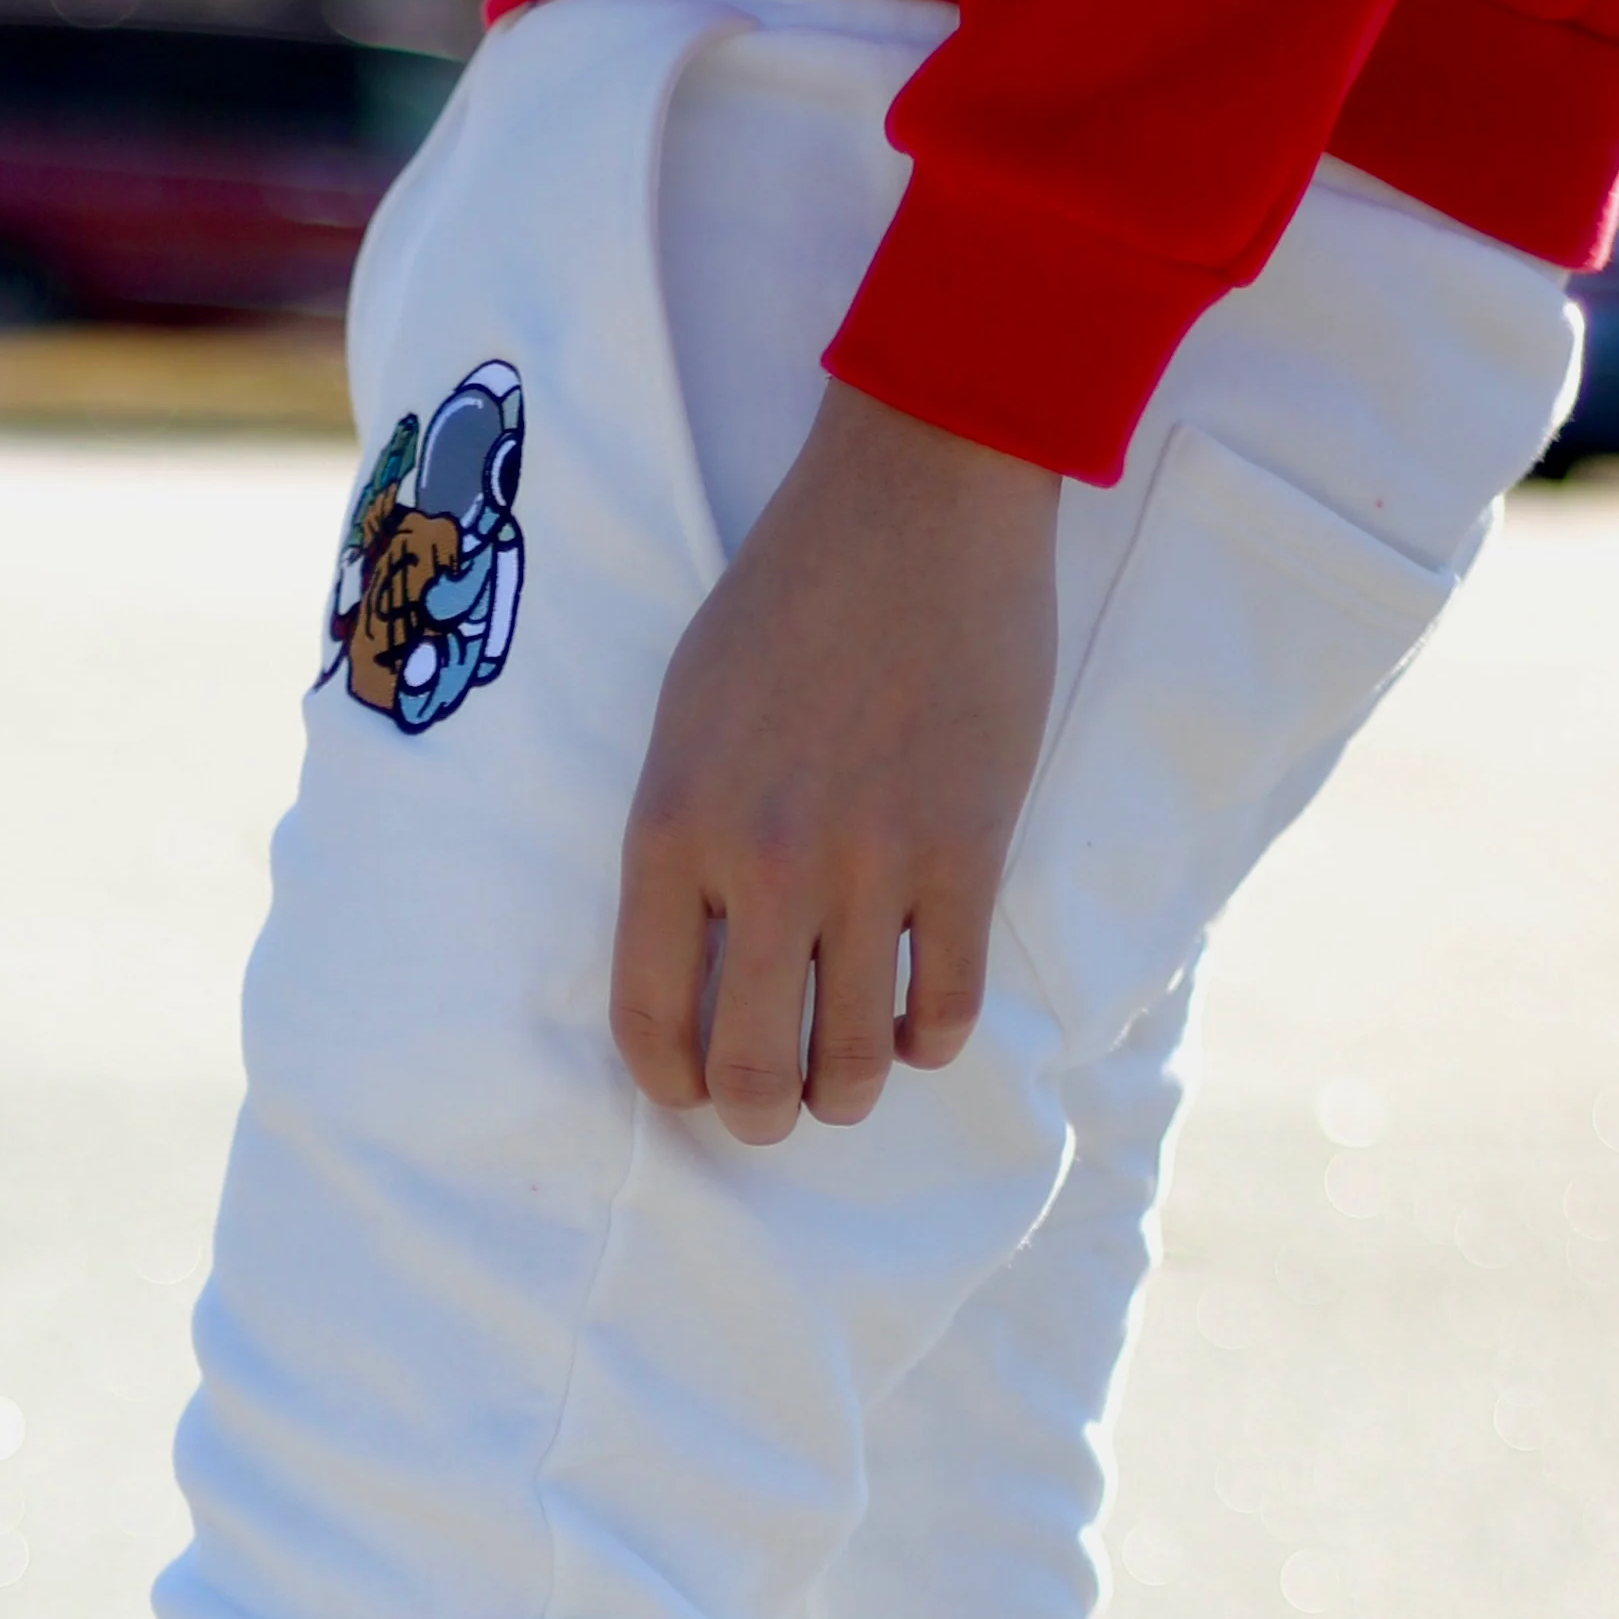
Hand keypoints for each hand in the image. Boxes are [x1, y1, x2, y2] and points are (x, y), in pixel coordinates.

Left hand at [610, 385, 1059, 1142]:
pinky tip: (918, 1020)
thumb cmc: (789, 597)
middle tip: (777, 1111)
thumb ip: (685, 839)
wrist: (917, 500)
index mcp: (671, 826)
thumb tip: (699, 958)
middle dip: (762, 1117)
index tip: (692, 1089)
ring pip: (855, 1063)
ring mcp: (871, 864)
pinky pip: (949, 1009)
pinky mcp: (968, 853)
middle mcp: (763, 864)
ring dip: (850, 1091)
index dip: (671, 1084)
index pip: (650, 1020)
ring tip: (850, 1073)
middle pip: (754, 1072)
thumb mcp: (686, 714)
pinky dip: (930, 1040)